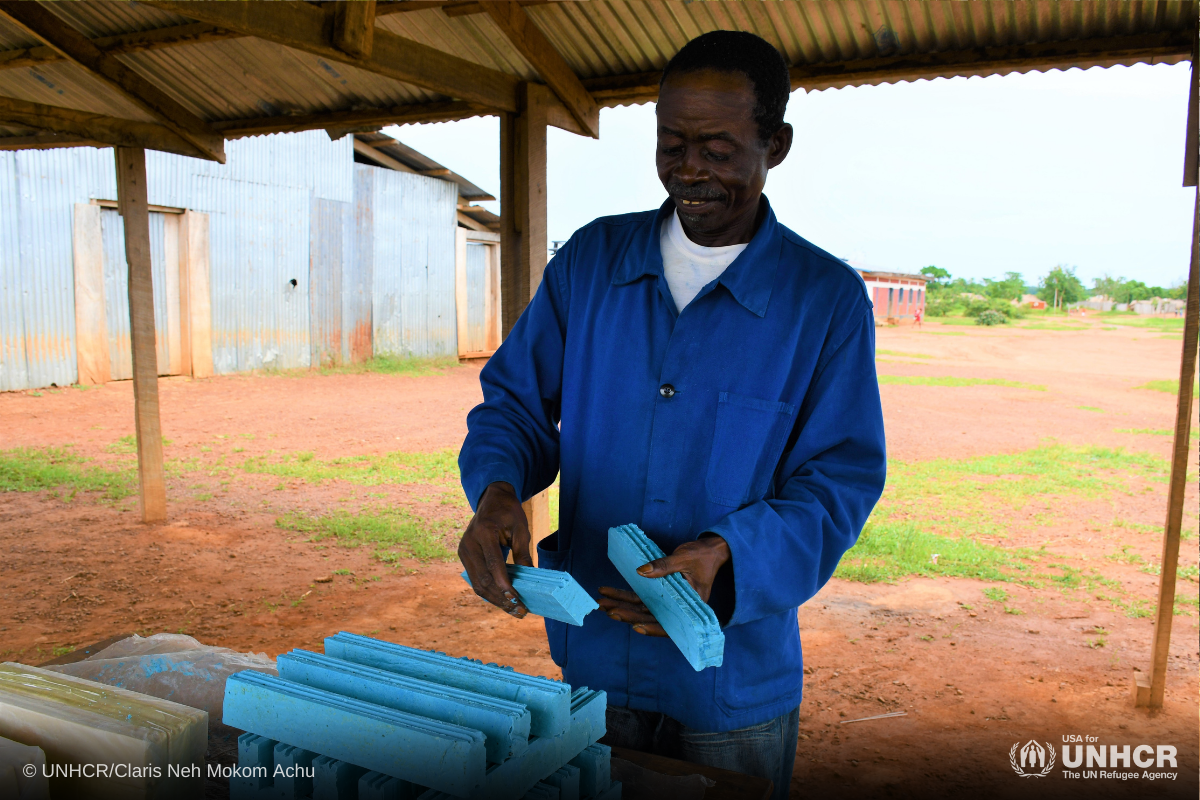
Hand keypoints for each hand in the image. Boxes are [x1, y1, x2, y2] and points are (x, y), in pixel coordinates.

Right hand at [458, 482, 533, 616]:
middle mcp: (469, 543)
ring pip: (477, 583)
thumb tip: (531, 578)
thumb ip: (523, 553)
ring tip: (513, 610)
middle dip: (501, 597)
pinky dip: (489, 592)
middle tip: (520, 610)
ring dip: (495, 599)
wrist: (491, 499)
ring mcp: (464, 551)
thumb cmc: (509, 512)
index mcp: (484, 532)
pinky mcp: (465, 556)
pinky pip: (476, 579)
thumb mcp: (521, 528)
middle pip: (483, 578)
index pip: (493, 563)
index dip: (503, 584)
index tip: (516, 599)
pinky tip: (503, 600)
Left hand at [598, 535, 730, 636]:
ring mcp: (666, 602)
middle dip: (628, 615)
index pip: (671, 624)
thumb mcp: (684, 558)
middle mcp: (677, 608)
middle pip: (650, 616)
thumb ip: (664, 566)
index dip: (653, 628)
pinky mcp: (659, 594)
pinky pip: (640, 598)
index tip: (636, 627)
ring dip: (621, 606)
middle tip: (608, 611)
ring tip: (601, 604)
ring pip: (641, 609)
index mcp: (690, 606)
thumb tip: (641, 572)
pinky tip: (609, 595)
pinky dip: (625, 597)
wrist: (709, 551)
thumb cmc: (702, 556)